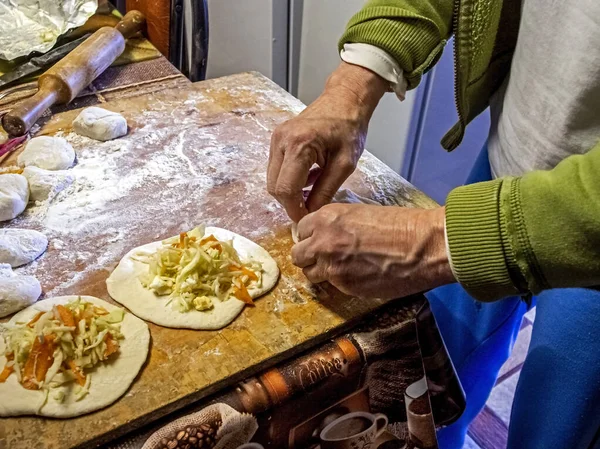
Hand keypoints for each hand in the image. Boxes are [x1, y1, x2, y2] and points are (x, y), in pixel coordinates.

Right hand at [267, 62, 387, 221]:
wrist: (344, 100)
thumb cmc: (349, 128)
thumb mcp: (345, 164)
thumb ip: (326, 190)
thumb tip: (312, 213)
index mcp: (299, 144)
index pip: (286, 189)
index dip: (295, 209)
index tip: (307, 220)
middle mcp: (281, 140)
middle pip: (274, 187)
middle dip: (290, 203)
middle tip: (310, 208)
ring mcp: (276, 139)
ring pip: (273, 180)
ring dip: (289, 192)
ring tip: (312, 193)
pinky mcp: (276, 140)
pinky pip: (276, 169)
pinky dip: (288, 180)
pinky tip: (308, 179)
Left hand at [291, 204, 454, 298]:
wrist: (423, 246)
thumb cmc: (400, 225)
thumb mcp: (361, 213)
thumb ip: (337, 225)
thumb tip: (326, 236)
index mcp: (327, 218)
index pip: (301, 229)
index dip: (311, 236)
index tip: (319, 240)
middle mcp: (323, 241)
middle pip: (298, 254)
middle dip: (309, 256)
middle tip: (325, 257)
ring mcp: (331, 266)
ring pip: (308, 273)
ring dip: (320, 272)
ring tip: (339, 269)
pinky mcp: (344, 286)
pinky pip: (330, 286)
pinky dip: (338, 283)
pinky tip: (355, 276)